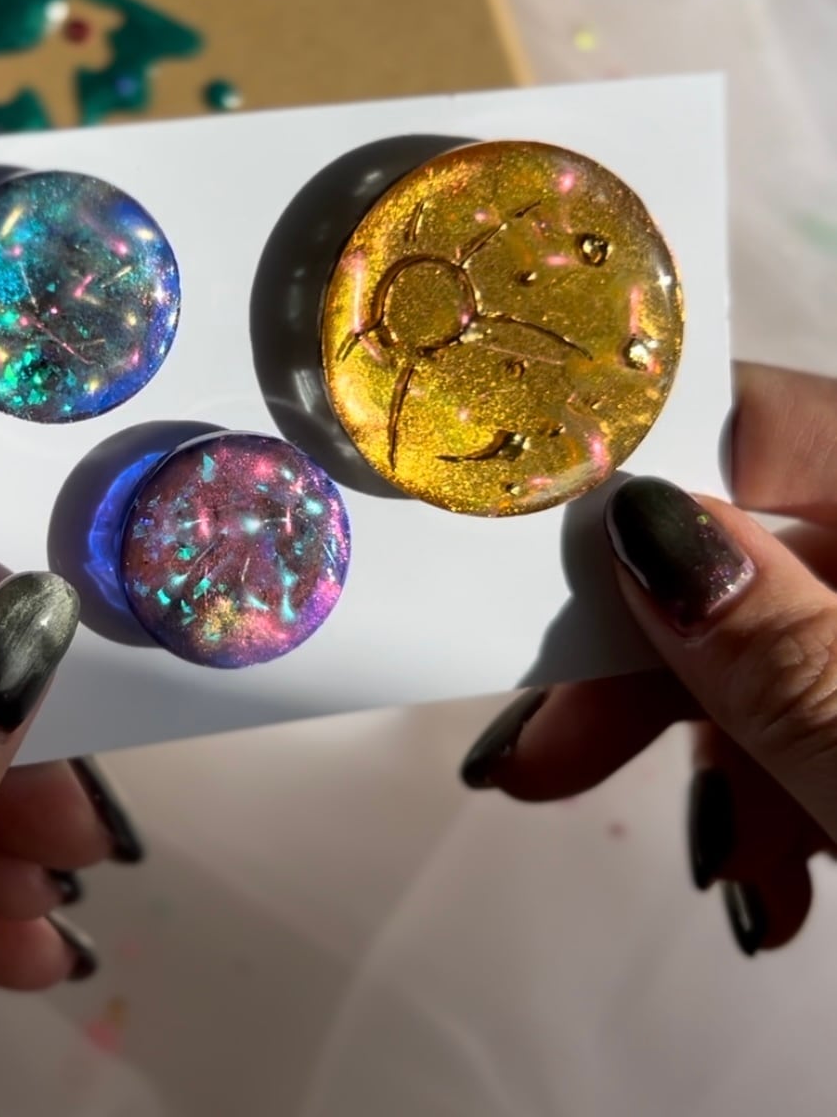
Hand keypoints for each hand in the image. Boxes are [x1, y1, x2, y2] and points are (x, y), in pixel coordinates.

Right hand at [459, 363, 836, 956]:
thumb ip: (786, 655)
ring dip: (706, 752)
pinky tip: (763, 882)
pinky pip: (805, 713)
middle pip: (733, 552)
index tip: (503, 552)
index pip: (752, 426)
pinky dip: (769, 791)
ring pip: (760, 646)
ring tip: (712, 868)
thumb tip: (638, 517)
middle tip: (536, 759)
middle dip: (637, 662)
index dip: (616, 470)